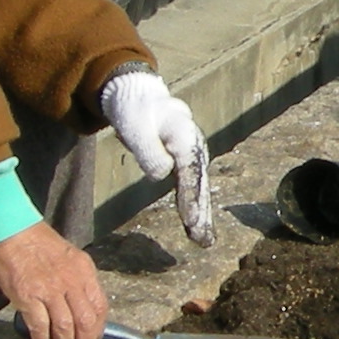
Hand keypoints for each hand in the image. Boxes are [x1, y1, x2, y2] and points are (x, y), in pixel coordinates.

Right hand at [0, 224, 107, 338]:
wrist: (11, 230)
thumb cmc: (38, 242)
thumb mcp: (69, 256)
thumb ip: (77, 279)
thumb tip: (80, 306)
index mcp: (84, 271)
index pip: (100, 306)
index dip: (98, 329)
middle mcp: (71, 281)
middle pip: (85, 322)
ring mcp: (49, 290)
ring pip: (65, 328)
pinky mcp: (28, 296)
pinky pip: (40, 326)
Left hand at [100, 67, 212, 242]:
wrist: (138, 96)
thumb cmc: (134, 110)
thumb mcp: (134, 126)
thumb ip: (148, 150)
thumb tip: (162, 175)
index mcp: (183, 134)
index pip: (190, 171)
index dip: (191, 196)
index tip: (190, 220)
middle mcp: (194, 145)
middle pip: (200, 183)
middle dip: (202, 213)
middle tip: (203, 241)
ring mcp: (193, 154)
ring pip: (200, 187)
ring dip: (202, 215)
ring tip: (204, 241)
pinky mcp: (188, 162)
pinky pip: (193, 187)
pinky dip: (196, 207)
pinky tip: (196, 225)